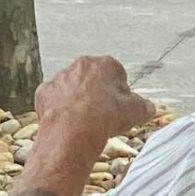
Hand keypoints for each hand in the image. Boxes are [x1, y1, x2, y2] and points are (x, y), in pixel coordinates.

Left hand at [33, 56, 154, 145]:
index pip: (117, 74)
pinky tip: (67, 123)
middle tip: (103, 115)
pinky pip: (54, 100)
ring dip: (78, 101)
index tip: (120, 107)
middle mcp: (81, 66)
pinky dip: (59, 109)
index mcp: (105, 64)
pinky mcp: (45, 93)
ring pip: (72, 88)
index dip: (120, 93)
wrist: (73, 130)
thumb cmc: (104, 117)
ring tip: (85, 123)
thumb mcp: (135, 112)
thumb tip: (149, 108)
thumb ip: (143, 107)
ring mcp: (61, 78)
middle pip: (93, 79)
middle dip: (98, 94)